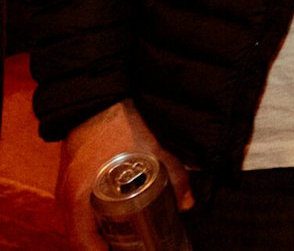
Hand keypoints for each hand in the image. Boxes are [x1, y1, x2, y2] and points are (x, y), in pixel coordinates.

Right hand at [58, 100, 189, 250]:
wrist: (97, 101)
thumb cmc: (120, 128)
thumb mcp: (153, 153)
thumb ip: (174, 177)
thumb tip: (187, 203)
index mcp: (80, 197)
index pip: (82, 242)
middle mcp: (65, 197)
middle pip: (76, 236)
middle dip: (96, 246)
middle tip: (121, 248)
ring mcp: (63, 188)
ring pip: (72, 224)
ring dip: (90, 234)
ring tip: (115, 238)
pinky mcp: (66, 179)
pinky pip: (72, 210)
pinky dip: (85, 219)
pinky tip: (105, 218)